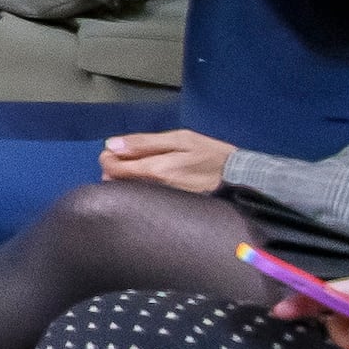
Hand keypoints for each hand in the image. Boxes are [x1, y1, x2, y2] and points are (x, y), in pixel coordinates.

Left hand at [101, 127, 237, 192]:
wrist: (240, 179)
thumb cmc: (211, 155)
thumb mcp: (181, 139)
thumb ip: (145, 142)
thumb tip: (112, 145)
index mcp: (156, 170)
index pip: (114, 170)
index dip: (107, 159)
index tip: (113, 152)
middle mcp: (155, 190)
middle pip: (118, 183)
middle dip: (114, 170)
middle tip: (124, 159)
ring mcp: (161, 202)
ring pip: (129, 192)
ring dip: (125, 180)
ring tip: (136, 168)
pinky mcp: (169, 208)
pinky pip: (144, 199)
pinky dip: (138, 189)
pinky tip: (147, 182)